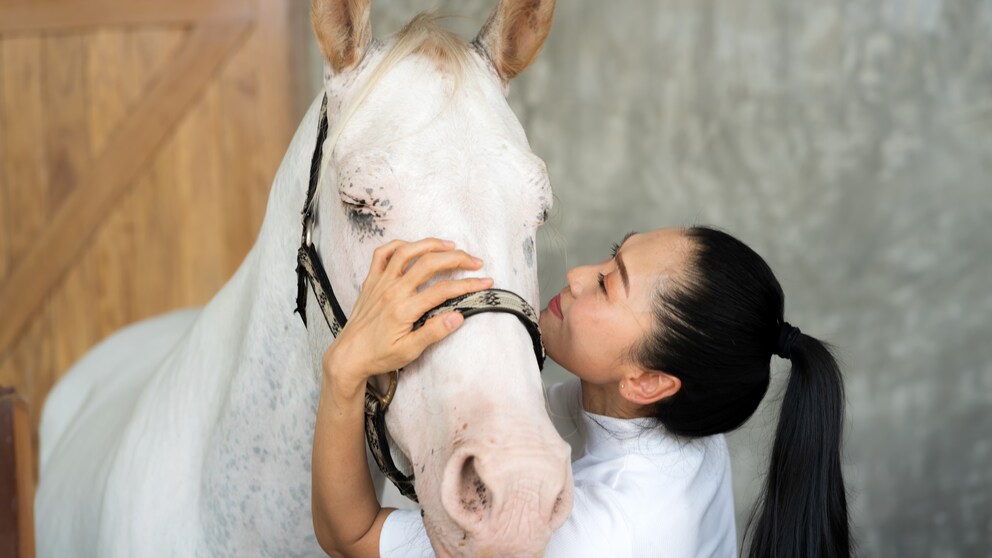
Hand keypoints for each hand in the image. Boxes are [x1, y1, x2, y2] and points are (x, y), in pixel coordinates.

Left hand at [322, 238, 492, 396]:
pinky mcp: (371, 281)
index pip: (443, 290)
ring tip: (451, 246)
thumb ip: (433, 332)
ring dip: (430, 244)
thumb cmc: (378, 356)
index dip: (468, 284)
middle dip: (456, 258)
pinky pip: (382, 254)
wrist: (348, 356)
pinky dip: (398, 245)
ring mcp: (380, 283)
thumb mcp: (409, 352)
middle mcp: (392, 291)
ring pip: (406, 252)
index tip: (486, 282)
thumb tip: (458, 316)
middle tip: (475, 261)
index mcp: (404, 309)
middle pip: (429, 263)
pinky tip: (413, 246)